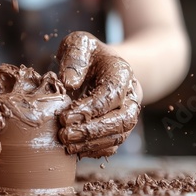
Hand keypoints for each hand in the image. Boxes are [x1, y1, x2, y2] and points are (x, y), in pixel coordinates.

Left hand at [57, 31, 141, 157]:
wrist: (104, 65)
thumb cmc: (88, 55)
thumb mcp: (79, 44)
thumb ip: (74, 58)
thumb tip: (68, 83)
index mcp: (122, 73)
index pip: (111, 95)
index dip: (89, 109)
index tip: (64, 117)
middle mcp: (131, 96)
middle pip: (122, 120)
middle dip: (93, 131)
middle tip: (64, 135)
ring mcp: (128, 114)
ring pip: (119, 136)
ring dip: (92, 144)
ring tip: (67, 146)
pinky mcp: (119, 128)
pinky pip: (114, 146)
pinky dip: (95, 151)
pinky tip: (75, 151)